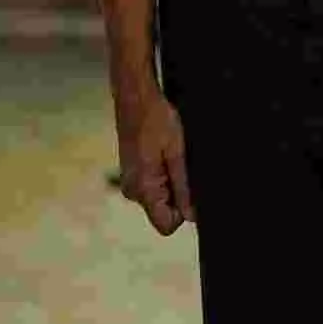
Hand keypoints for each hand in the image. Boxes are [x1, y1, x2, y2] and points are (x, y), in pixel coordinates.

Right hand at [114, 84, 193, 235]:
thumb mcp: (178, 152)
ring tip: (174, 156)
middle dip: (180, 194)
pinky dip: (165, 175)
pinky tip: (166, 154)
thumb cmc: (157, 120)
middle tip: (183, 164)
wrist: (135, 98)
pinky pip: (154, 186)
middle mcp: (132, 192)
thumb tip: (192, 216)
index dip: (185, 211)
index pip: (167, 225)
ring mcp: (131, 183)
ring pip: (161, 198)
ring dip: (173, 182)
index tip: (192, 187)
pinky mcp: (133, 174)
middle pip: (164, 211)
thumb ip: (184, 186)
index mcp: (143, 190)